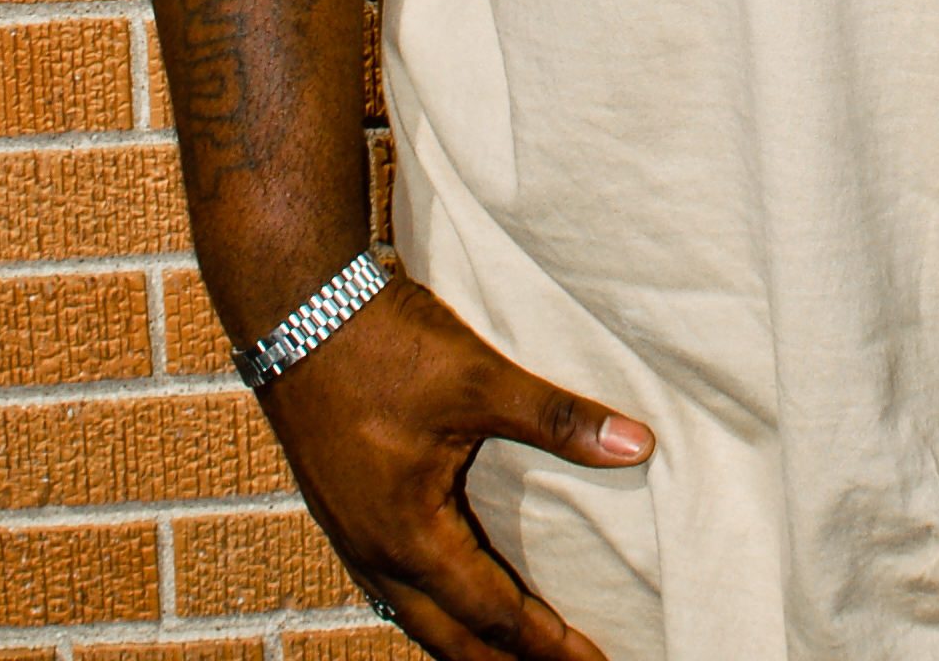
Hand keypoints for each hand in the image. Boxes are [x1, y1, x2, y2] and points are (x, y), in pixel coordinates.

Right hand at [256, 270, 653, 660]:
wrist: (300, 313)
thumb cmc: (388, 350)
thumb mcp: (480, 381)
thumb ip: (559, 419)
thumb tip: (638, 445)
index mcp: (411, 538)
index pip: (493, 616)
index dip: (546, 644)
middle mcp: (377, 554)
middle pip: (451, 641)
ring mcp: (353, 537)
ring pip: (416, 618)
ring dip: (467, 643)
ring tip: (513, 657)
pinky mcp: (342, 511)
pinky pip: (393, 589)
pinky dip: (433, 610)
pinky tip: (450, 597)